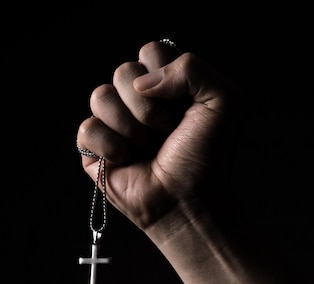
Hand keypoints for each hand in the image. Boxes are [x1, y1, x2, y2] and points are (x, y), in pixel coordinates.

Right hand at [77, 40, 236, 243]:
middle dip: (149, 108)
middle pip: (123, 71)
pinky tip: (127, 161)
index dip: (165, 76)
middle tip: (167, 132)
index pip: (151, 50)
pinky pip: (87, 128)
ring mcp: (114, 121)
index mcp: (167, 82)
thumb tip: (142, 81)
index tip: (183, 105)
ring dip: (131, 129)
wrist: (189, 201)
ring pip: (100, 96)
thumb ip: (193, 68)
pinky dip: (111, 148)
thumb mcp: (226, 101)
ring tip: (147, 148)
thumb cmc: (208, 155)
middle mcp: (138, 98)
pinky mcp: (94, 147)